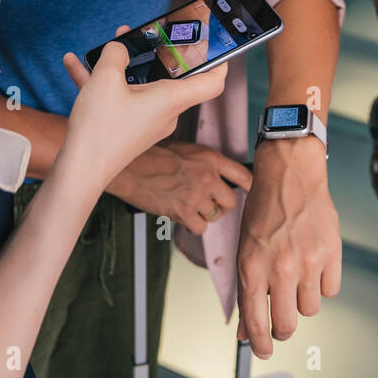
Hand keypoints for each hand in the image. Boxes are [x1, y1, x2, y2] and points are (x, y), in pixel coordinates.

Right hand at [61, 28, 227, 189]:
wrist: (80, 172)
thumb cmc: (100, 130)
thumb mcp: (106, 78)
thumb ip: (115, 53)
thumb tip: (118, 47)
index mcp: (170, 99)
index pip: (212, 83)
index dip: (219, 63)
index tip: (217, 48)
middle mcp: (164, 113)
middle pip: (172, 78)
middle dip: (157, 54)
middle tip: (146, 36)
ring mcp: (146, 122)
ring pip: (140, 86)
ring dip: (124, 67)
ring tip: (107, 48)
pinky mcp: (129, 129)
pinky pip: (121, 100)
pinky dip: (104, 84)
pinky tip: (76, 66)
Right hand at [106, 142, 252, 236]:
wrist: (130, 167)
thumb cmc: (151, 155)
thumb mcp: (185, 149)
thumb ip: (204, 163)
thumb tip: (216, 177)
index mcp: (210, 158)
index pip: (243, 176)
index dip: (247, 187)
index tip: (246, 192)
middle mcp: (208, 177)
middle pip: (230, 201)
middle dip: (221, 205)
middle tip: (209, 203)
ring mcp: (196, 196)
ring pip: (215, 216)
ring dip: (205, 215)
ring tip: (190, 207)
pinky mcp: (183, 212)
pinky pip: (200, 228)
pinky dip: (193, 225)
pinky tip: (183, 216)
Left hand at [236, 136, 340, 359]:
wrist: (291, 173)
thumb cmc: (263, 209)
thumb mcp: (244, 248)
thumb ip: (246, 291)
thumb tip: (244, 330)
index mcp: (252, 266)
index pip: (255, 321)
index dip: (259, 344)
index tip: (262, 351)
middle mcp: (280, 267)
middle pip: (286, 324)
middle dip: (282, 329)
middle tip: (281, 321)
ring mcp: (308, 261)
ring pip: (309, 309)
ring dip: (301, 300)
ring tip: (296, 276)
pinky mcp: (331, 253)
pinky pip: (330, 290)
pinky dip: (322, 283)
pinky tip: (313, 263)